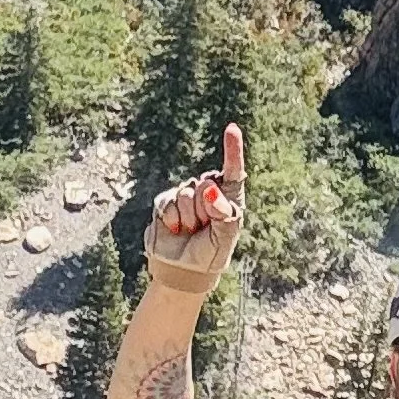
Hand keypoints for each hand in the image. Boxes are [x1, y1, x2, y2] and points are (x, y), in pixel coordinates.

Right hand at [142, 123, 244, 294]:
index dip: (232, 148)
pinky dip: (173, 219)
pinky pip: (168, 202)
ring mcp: (185, 195)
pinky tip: (176, 230)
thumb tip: (210, 189)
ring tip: (191, 231)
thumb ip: (222, 212)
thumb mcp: (225, 235)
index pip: (233, 169)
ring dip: (189, 217)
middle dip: (206, 208)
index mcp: (229, 196)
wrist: (184, 270)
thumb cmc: (211, 252)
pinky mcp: (165, 202)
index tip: (231, 129)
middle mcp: (208, 191)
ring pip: (186, 193)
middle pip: (206, 183)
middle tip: (205, 227)